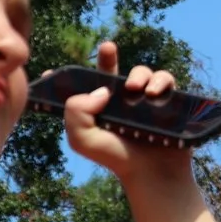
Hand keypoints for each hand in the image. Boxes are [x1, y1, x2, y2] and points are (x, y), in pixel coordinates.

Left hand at [61, 40, 183, 179]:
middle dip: (108, 55)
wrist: (151, 173)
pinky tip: (153, 93)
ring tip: (135, 89)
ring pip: (141, 72)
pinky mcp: (166, 101)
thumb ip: (76, 113)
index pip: (82, 86)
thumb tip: (100, 90)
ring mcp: (143, 100)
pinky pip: (165, 79)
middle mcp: (119, 101)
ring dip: (139, 75)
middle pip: (111, 70)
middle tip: (107, 47)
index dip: (69, 75)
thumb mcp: (83, 140)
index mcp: (97, 108)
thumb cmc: (116, 158)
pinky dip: (161, 81)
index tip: (54, 71)